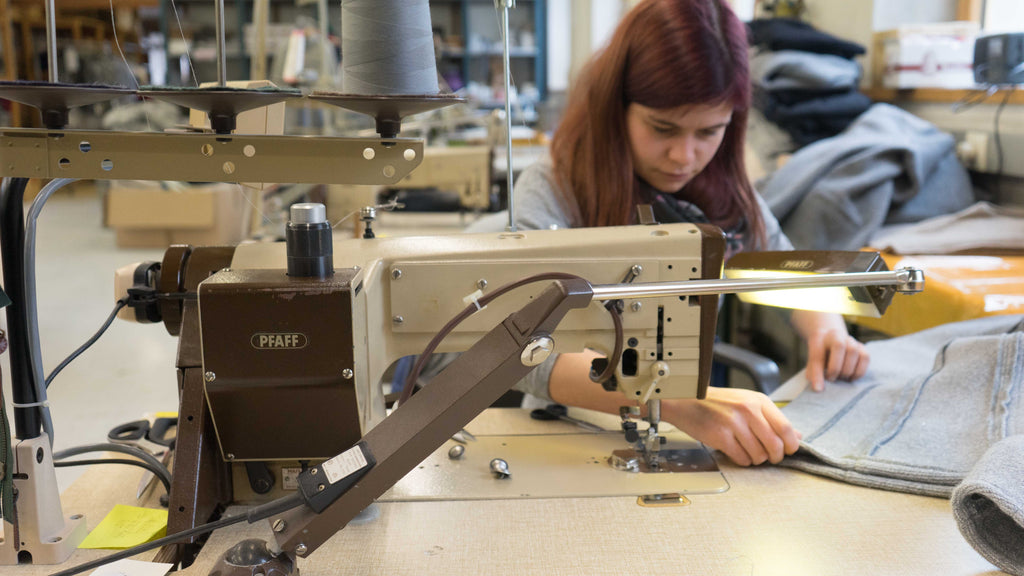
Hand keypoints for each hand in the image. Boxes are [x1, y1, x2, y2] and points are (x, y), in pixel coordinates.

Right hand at [664, 387, 800, 465]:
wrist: (686, 400)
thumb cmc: (716, 402)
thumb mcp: (747, 402)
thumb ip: (773, 419)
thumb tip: (797, 436)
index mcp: (758, 400)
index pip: (786, 428)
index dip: (790, 445)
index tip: (787, 450)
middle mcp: (748, 410)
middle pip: (775, 445)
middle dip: (775, 456)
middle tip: (769, 457)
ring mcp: (734, 423)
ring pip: (759, 455)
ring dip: (757, 459)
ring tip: (749, 452)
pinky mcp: (721, 436)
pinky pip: (742, 458)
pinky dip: (742, 460)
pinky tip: (737, 452)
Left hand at [804, 328, 868, 391]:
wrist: (830, 339)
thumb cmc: (820, 354)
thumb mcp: (812, 362)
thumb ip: (814, 373)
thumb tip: (818, 389)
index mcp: (818, 338)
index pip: (817, 356)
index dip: (818, 374)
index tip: (818, 389)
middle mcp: (836, 335)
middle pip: (839, 347)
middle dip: (835, 369)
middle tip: (831, 379)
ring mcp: (850, 340)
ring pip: (853, 351)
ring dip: (848, 370)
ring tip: (842, 378)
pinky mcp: (862, 347)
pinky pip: (865, 358)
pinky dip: (859, 371)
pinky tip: (851, 378)